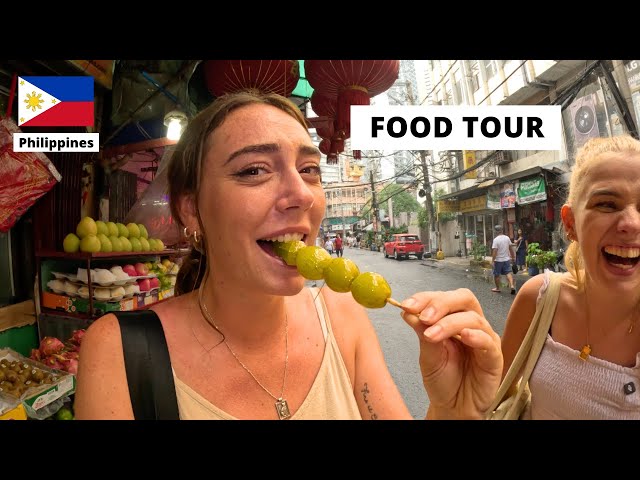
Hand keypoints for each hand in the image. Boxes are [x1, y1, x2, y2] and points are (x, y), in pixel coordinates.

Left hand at [400, 289, 501, 418]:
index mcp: (452, 318)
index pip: (443, 297)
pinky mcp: (495, 356)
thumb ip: (422, 333)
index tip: (407, 305)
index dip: (425, 298)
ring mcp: (484, 338)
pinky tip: (463, 336)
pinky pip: (488, 341)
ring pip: (473, 318)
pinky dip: (476, 336)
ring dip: (449, 323)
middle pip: (463, 298)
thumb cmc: (443, 380)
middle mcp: (470, 324)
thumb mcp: (427, 355)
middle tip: (424, 316)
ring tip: (432, 335)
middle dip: (441, 303)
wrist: (453, 407)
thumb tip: (408, 311)